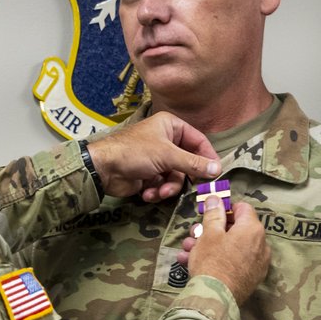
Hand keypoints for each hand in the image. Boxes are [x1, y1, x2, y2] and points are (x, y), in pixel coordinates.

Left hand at [85, 112, 221, 200]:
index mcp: (171, 126)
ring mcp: (157, 158)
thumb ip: (193, 163)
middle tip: (194, 189)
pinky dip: (157, 190)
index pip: (199, 141)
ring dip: (168, 187)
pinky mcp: (148, 174)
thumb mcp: (167, 155)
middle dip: (184, 177)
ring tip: (159, 191)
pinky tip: (147, 193)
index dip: (208, 157)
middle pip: (188, 162)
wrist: (103, 168)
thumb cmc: (134, 152)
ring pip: (176, 177)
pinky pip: (163, 184)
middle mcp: (165, 140)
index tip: (216, 174)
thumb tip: (217, 169)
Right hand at [177, 198, 268, 302]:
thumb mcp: (209, 234)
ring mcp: (257, 263)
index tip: (209, 214)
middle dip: (211, 230)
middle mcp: (261, 245)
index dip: (224, 208)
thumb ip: (214, 214)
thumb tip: (216, 198)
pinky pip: (233, 262)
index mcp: (252, 229)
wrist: (215, 298)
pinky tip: (193, 264)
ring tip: (187, 251)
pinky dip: (216, 260)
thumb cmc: (212, 261)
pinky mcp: (251, 278)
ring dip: (207, 246)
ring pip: (230, 247)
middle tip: (193, 235)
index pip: (242, 208)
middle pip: (235, 229)